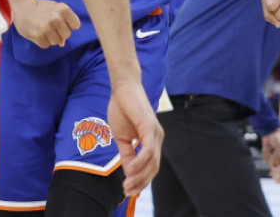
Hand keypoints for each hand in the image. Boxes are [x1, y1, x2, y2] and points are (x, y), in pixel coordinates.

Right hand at [9, 0, 80, 46]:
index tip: (63, 23)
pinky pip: (46, 45)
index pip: (76, 25)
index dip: (69, 26)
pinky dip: (42, 41)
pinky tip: (37, 33)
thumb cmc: (41, 8)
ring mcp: (47, 28)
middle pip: (67, 35)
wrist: (21, 7)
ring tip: (43, 28)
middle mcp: (56, 18)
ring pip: (57, 42)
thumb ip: (64, 23)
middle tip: (51, 26)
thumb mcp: (55, 9)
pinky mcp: (38, 36)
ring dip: (50, 38)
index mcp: (63, 9)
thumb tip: (63, 43)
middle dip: (60, 33)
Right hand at [108, 81, 163, 195]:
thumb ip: (127, 153)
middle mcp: (157, 137)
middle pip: (153, 168)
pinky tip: (130, 169)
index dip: (140, 181)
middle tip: (126, 192)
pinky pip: (147, 149)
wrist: (122, 87)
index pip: (150, 167)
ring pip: (152, 161)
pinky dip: (139, 161)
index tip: (127, 191)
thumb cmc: (122, 109)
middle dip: (140, 183)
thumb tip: (128, 172)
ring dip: (139, 176)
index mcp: (152, 141)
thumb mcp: (122, 137)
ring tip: (126, 184)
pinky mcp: (149, 126)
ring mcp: (155, 132)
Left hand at [262, 129, 279, 183]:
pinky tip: (267, 147)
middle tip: (272, 173)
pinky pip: (265, 158)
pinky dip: (265, 153)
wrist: (271, 129)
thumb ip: (277, 159)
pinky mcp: (268, 156)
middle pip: (278, 172)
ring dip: (269, 156)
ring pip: (270, 164)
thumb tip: (273, 169)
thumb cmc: (279, 138)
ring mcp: (275, 158)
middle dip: (275, 172)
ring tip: (271, 148)